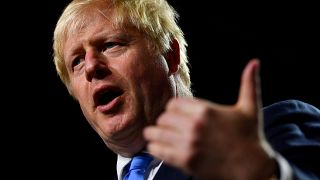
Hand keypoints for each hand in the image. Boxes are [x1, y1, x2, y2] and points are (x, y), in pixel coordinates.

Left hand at [143, 59, 276, 178]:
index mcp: (205, 110)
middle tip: (165, 126)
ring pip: (156, 133)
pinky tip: (156, 148)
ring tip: (154, 135)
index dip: (172, 109)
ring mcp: (188, 144)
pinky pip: (158, 151)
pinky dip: (154, 149)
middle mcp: (194, 125)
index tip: (174, 114)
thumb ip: (249, 83)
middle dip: (164, 122)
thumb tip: (255, 62)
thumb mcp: (250, 108)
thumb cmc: (250, 137)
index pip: (173, 104)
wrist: (253, 168)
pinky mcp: (185, 161)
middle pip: (163, 118)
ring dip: (154, 134)